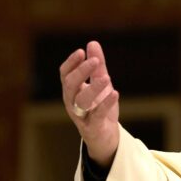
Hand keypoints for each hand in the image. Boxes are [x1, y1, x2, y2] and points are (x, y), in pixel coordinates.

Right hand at [60, 40, 120, 167]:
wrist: (105, 137)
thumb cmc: (99, 108)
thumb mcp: (100, 84)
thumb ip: (97, 66)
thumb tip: (92, 43)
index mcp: (71, 91)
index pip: (65, 74)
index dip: (71, 63)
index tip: (81, 51)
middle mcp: (72, 103)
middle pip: (70, 85)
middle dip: (81, 72)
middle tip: (94, 61)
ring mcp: (81, 116)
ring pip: (82, 101)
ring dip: (93, 88)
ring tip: (106, 78)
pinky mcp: (93, 128)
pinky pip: (97, 115)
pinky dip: (106, 104)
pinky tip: (115, 93)